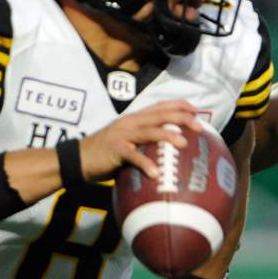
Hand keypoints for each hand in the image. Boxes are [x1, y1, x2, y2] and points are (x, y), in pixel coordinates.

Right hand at [80, 100, 198, 180]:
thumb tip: (168, 152)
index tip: (196, 110)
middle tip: (199, 127)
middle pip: (160, 115)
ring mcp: (122, 134)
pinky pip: (132, 156)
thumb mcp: (128, 142)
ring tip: (183, 143)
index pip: (160, 106)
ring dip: (167, 135)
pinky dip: (144, 164)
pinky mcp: (114, 149)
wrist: (78, 158)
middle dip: (181, 118)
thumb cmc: (106, 154)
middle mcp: (130, 122)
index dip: (179, 105)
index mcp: (135, 119)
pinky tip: (156, 173)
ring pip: (149, 131)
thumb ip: (145, 143)